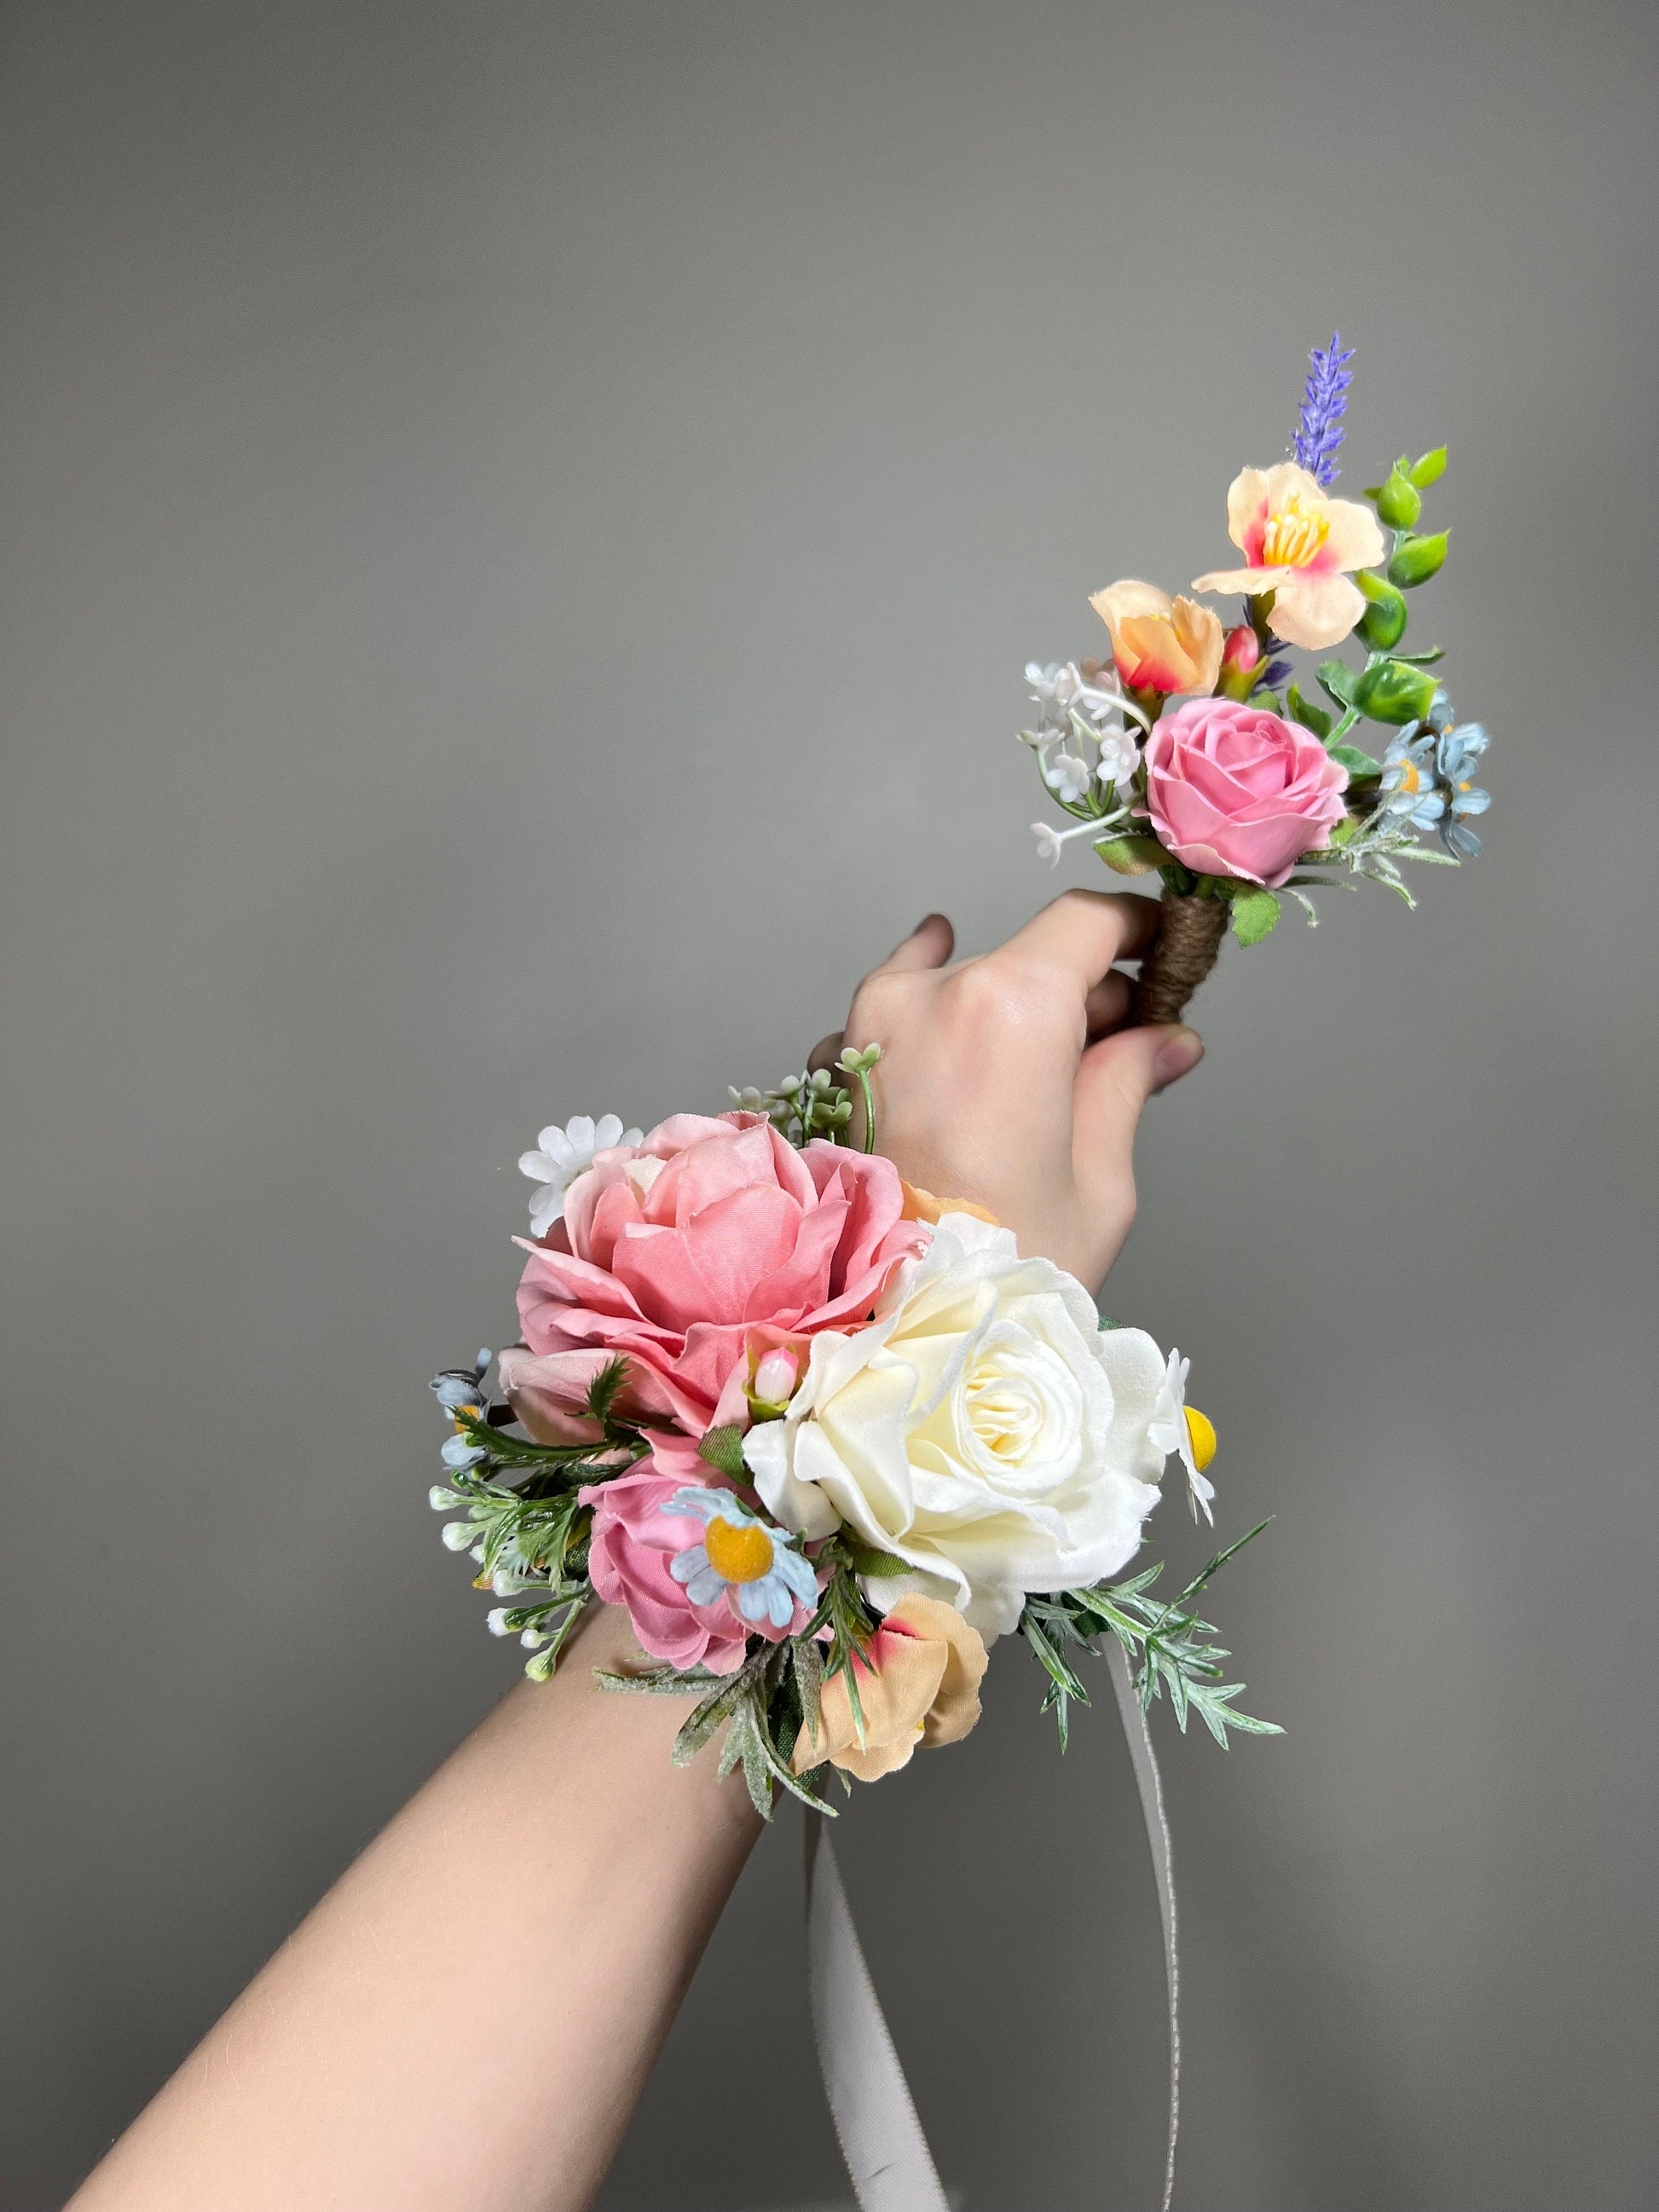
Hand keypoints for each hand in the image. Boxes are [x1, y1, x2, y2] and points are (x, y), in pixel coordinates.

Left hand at [809, 893, 1204, 1295]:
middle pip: (1023, 958)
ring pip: (953, 986)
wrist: (884, 1338)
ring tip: (1037, 1086)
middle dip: (1078, 995)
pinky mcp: (828, 1072)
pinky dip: (936, 1047)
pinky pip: (896, 1032)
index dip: (1136, 931)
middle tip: (1121, 1050)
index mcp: (1011, 1007)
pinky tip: (961, 1097)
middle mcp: (927, 996)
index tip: (1162, 955)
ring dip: (1000, 1018)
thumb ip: (1126, 1084)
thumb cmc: (1002, 1271)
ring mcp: (864, 1030)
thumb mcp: (1098, 1181)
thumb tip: (1166, 1041)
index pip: (1087, 921)